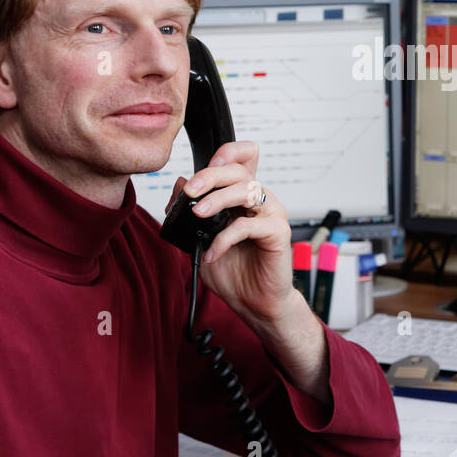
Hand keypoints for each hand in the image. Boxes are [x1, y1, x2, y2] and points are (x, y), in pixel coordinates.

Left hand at [165, 140, 294, 325]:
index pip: (245, 156)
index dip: (227, 153)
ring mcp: (271, 214)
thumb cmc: (234, 271)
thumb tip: (179, 183)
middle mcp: (259, 200)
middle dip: (210, 176)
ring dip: (218, 199)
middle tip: (189, 192)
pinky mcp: (278, 233)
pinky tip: (212, 252)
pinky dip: (225, 238)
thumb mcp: (200, 238)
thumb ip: (190, 212)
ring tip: (198, 215)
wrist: (254, 303)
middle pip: (239, 170)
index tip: (204, 167)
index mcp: (243, 196)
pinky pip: (248, 225)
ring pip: (246, 190)